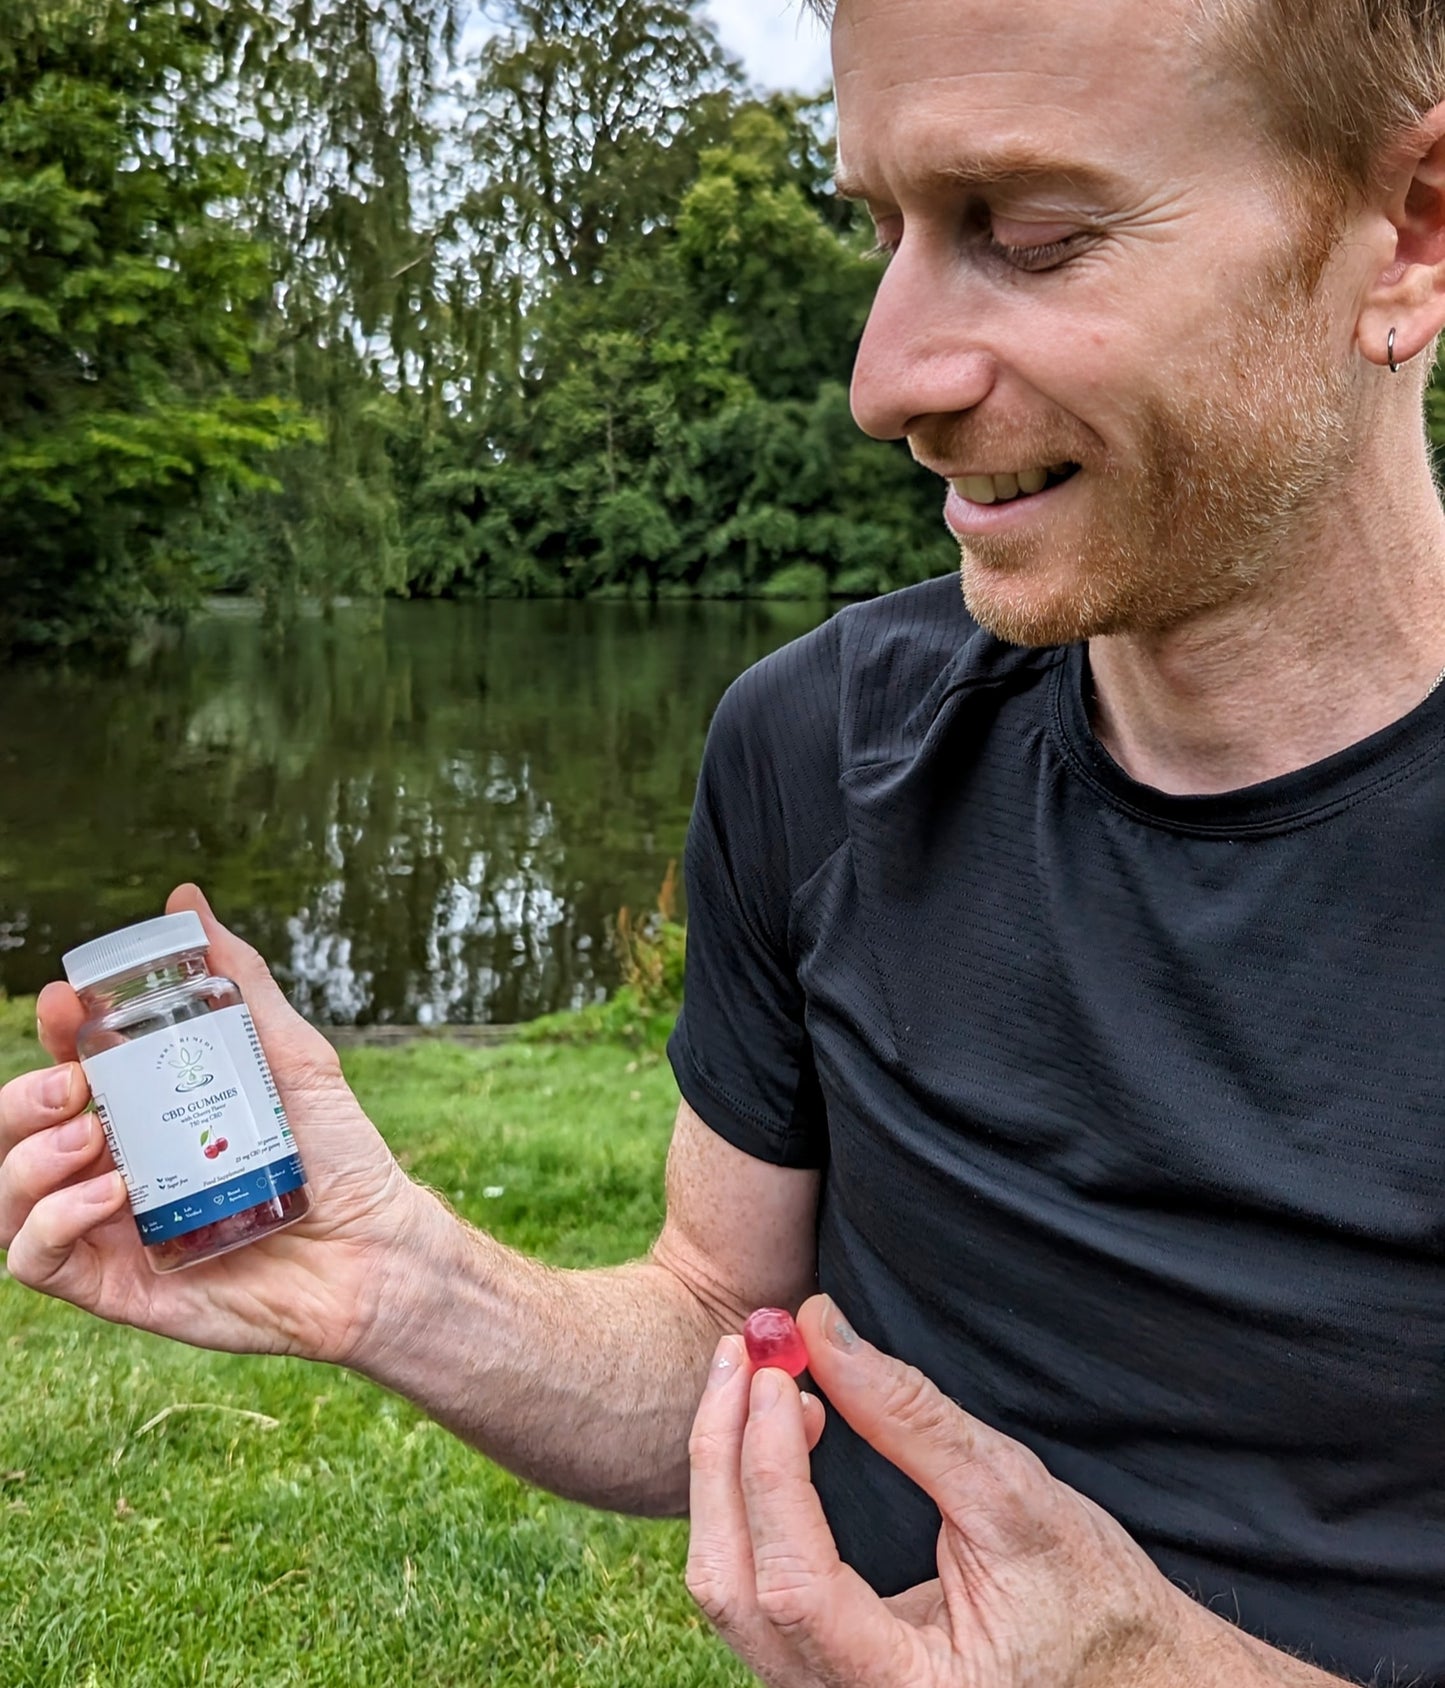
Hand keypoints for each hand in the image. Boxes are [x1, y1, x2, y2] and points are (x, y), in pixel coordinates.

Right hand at [0, 885, 430, 1364]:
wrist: (374, 1248)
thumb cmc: (338, 1154)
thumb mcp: (290, 1055)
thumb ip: (238, 981)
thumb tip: (186, 899)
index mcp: (146, 1113)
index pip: (67, 1067)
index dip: (52, 1033)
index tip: (64, 1002)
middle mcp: (114, 1167)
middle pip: (18, 1130)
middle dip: (24, 1098)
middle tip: (78, 1086)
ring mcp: (110, 1228)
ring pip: (9, 1192)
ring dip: (27, 1157)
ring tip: (89, 1140)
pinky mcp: (116, 1285)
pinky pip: (36, 1258)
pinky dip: (51, 1221)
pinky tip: (109, 1194)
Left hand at [686, 1294, 1249, 1687]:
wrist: (1131, 1675)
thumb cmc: (1093, 1601)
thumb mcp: (1014, 1500)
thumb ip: (912, 1417)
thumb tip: (820, 1327)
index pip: (794, 1583)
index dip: (770, 1468)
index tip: (777, 1373)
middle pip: (731, 1588)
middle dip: (720, 1456)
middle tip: (741, 1353)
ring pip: (729, 1591)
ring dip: (727, 1472)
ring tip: (763, 1381)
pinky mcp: (820, 1668)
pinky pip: (752, 1585)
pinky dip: (750, 1501)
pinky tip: (780, 1434)